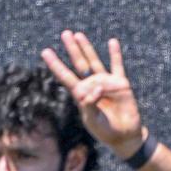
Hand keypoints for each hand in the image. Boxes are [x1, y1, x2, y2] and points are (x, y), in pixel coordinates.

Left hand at [41, 32, 143, 156]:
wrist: (124, 136)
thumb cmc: (105, 131)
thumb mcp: (92, 121)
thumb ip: (90, 105)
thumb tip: (97, 87)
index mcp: (81, 94)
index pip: (65, 77)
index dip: (56, 65)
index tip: (45, 52)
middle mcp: (92, 85)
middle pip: (79, 63)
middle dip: (72, 49)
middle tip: (65, 34)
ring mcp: (106, 83)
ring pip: (95, 61)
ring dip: (87, 48)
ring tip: (78, 35)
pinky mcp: (121, 84)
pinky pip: (117, 66)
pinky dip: (115, 54)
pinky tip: (112, 42)